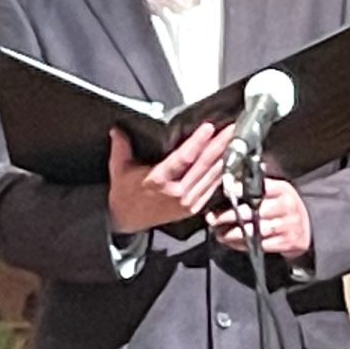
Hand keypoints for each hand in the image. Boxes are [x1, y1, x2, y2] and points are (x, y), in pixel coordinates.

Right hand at [108, 122, 234, 232]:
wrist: (127, 220)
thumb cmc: (125, 194)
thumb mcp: (119, 169)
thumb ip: (121, 148)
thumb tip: (118, 129)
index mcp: (158, 180)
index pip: (184, 157)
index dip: (198, 141)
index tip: (209, 128)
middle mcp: (176, 192)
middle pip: (204, 165)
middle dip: (219, 144)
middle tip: (231, 129)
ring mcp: (187, 202)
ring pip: (212, 176)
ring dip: (224, 157)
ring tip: (232, 140)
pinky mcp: (193, 208)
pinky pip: (212, 188)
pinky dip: (221, 172)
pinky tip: (226, 160)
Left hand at [206, 176, 311, 257]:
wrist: (306, 230)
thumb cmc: (285, 209)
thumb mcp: (278, 192)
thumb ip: (260, 186)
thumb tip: (235, 176)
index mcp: (283, 190)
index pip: (259, 187)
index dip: (240, 190)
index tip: (225, 193)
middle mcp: (286, 206)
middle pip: (252, 211)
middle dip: (229, 216)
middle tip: (213, 219)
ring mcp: (287, 225)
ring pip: (254, 230)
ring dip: (233, 233)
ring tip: (219, 233)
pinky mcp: (286, 242)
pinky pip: (260, 244)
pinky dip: (243, 245)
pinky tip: (233, 242)